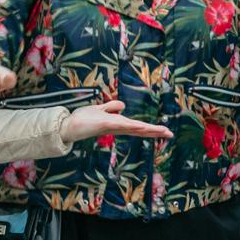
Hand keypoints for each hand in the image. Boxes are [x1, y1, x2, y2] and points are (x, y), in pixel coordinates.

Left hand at [57, 100, 171, 145]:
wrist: (69, 125)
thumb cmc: (83, 119)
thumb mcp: (100, 109)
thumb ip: (111, 107)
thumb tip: (123, 105)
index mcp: (118, 125)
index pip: (137, 128)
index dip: (151, 129)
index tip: (165, 131)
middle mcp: (117, 128)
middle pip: (140, 130)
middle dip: (155, 132)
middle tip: (170, 134)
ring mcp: (113, 127)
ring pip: (134, 128)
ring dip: (149, 130)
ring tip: (163, 131)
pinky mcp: (106, 124)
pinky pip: (122, 125)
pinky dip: (133, 126)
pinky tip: (143, 126)